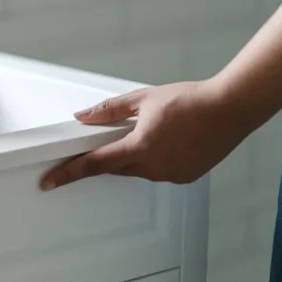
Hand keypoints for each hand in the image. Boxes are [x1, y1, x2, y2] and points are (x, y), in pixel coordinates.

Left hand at [40, 80, 250, 189]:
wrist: (231, 108)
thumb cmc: (191, 100)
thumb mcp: (143, 99)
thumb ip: (109, 111)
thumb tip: (83, 117)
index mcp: (139, 148)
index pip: (95, 164)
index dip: (69, 173)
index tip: (49, 182)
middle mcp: (154, 167)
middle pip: (115, 168)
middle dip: (106, 157)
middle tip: (104, 141)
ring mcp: (171, 175)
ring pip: (138, 170)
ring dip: (133, 156)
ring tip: (151, 132)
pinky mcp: (185, 177)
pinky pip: (158, 171)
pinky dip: (154, 159)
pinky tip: (167, 142)